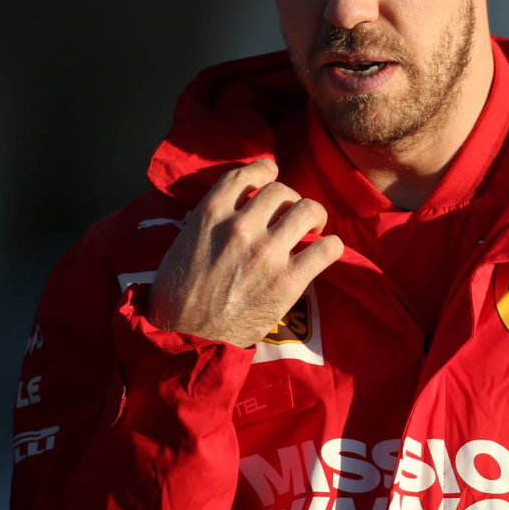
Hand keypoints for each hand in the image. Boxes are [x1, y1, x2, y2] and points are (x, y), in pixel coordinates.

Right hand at [149, 158, 343, 346]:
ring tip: (312, 228)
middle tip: (290, 214)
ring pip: (309, 209)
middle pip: (281, 190)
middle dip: (289, 199)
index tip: (271, 173)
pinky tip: (324, 251)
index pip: (244, 175)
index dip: (263, 169)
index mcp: (210, 216)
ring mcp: (267, 253)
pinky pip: (328, 247)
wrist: (187, 340)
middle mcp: (241, 227)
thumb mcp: (181, 246)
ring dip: (314, 216)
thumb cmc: (177, 297)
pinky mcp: (289, 280)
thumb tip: (231, 208)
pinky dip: (331, 246)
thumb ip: (208, 222)